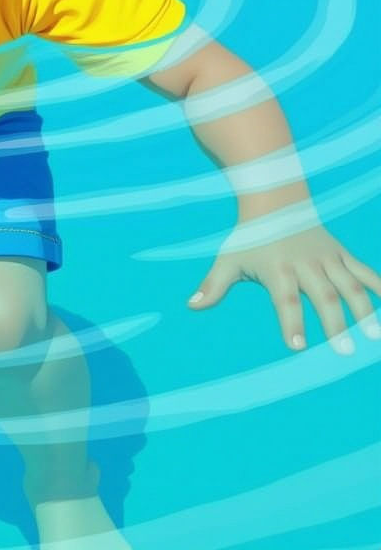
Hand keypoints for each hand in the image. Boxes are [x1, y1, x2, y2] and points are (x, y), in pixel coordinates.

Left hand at [187, 219, 380, 353]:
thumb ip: (214, 285)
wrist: (275, 202)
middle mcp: (306, 264)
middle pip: (324, 295)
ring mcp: (328, 258)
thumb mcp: (229, 259)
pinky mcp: (342, 255)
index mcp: (278, 269)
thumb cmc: (249, 237)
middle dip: (335, 323)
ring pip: (351, 285)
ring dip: (366, 310)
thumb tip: (192, 305)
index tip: (297, 347)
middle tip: (343, 352)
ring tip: (376, 338)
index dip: (292, 322)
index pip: (286, 299)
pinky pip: (366, 273)